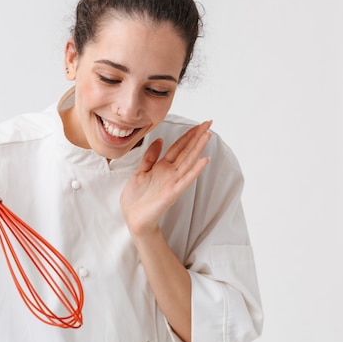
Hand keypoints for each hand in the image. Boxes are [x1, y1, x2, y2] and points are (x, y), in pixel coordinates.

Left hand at [120, 121, 211, 236]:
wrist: (133, 218)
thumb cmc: (136, 198)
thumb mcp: (140, 171)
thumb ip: (150, 156)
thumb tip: (159, 139)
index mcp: (162, 167)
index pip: (178, 147)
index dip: (188, 135)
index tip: (198, 124)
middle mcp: (170, 173)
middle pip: (186, 151)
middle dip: (197, 136)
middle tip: (209, 123)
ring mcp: (173, 182)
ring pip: (188, 162)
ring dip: (198, 148)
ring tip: (208, 135)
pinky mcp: (172, 193)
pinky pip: (185, 180)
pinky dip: (195, 170)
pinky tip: (204, 160)